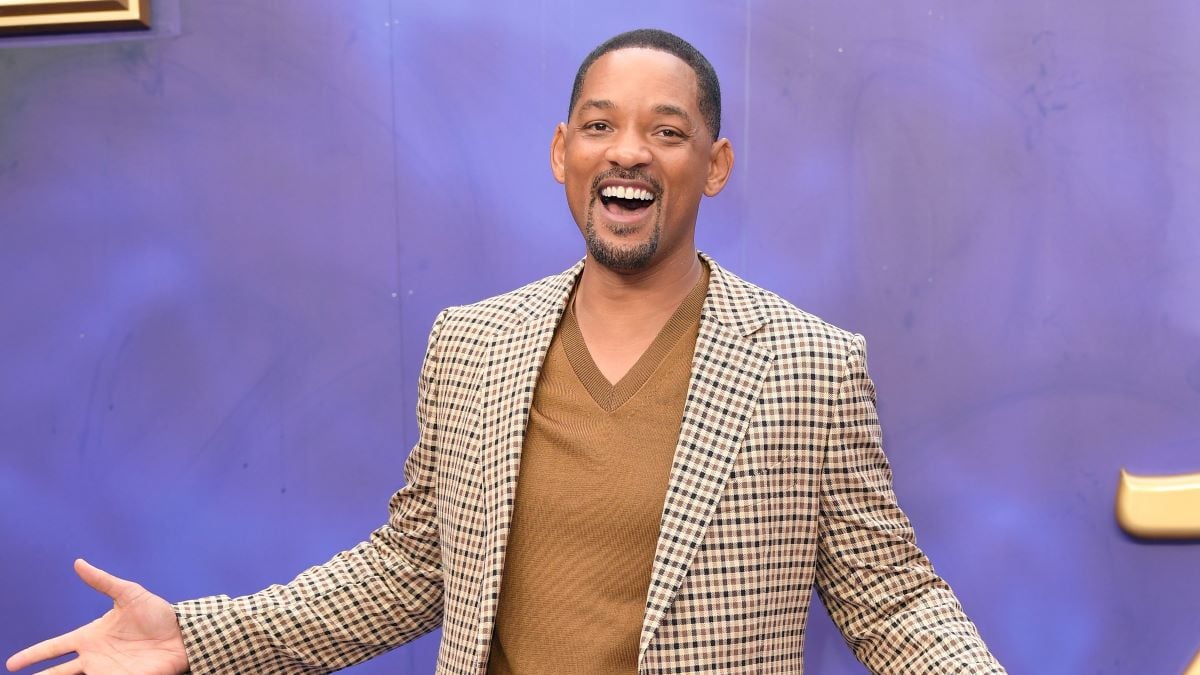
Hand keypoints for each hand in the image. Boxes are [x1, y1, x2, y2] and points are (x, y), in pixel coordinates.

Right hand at [6, 559, 188, 674]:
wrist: (182, 632)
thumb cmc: (156, 613)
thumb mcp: (129, 593)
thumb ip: (102, 581)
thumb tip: (78, 562)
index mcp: (90, 636)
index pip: (54, 647)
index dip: (33, 655)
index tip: (12, 663)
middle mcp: (94, 657)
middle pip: (58, 672)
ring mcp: (106, 671)